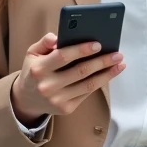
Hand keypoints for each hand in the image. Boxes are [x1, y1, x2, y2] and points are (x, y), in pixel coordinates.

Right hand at [10, 33, 125, 123]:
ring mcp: (57, 99)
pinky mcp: (66, 108)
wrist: (26, 99)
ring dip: (107, 74)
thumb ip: (44, 42)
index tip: (98, 44)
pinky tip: (109, 74)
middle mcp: (48, 86)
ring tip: (120, 64)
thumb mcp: (32, 53)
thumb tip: (57, 37)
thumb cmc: (33, 70)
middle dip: (102, 62)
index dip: (81, 50)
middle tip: (117, 54)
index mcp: (39, 69)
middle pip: (80, 71)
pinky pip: (87, 93)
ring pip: (88, 85)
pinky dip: (100, 83)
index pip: (63, 56)